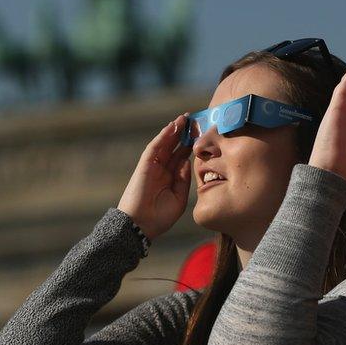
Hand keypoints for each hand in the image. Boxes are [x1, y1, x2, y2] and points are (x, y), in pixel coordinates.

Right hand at [117, 113, 193, 239]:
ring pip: (165, 143)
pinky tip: (172, 126)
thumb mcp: (179, 198)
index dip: (193, 144)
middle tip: (196, 119)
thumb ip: (184, 180)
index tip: (204, 134)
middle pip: (175, 146)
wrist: (140, 226)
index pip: (183, 156)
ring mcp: (153, 166)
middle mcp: (162, 169)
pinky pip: (154, 148)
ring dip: (174, 130)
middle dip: (185, 133)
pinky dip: (163, 136)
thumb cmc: (159, 217)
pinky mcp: (144, 166)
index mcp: (172, 177)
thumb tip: (189, 162)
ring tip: (185, 118)